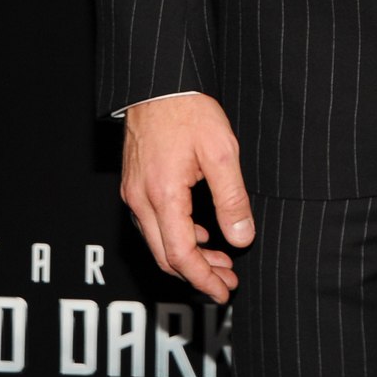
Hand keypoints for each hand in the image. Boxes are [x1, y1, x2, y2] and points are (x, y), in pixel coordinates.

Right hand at [121, 94, 254, 305]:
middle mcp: (141, 200)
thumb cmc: (189, 112)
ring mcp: (134, 193)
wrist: (159, 84)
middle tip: (227, 281)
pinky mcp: (135, 185)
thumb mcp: (222, 152)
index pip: (181, 255)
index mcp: (163, 196)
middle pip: (165, 257)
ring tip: (221, 262)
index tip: (223, 291)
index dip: (203, 279)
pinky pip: (153, 225)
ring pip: (158, 243)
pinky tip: (201, 235)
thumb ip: (231, 198)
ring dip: (189, 258)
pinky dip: (177, 238)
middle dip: (198, 275)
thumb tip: (242, 238)